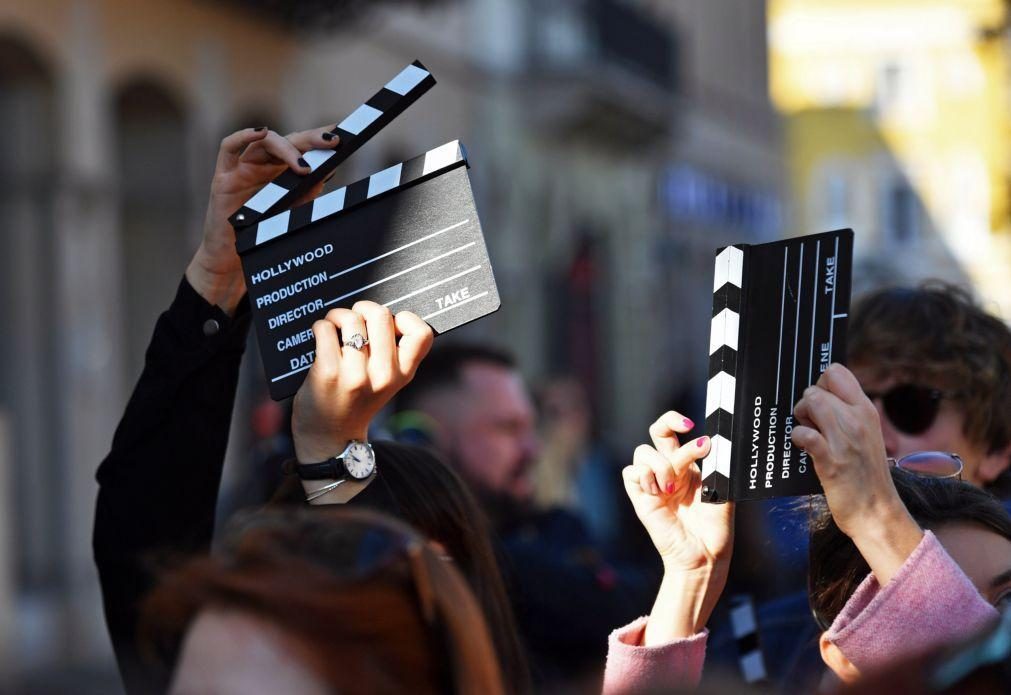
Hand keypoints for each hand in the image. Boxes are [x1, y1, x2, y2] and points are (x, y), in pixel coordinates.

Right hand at [185, 125, 339, 313]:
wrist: (235, 261)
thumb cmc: (264, 235)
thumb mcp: (293, 213)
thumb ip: (309, 192)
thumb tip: (330, 169)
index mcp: (283, 172)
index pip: (303, 147)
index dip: (320, 138)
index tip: (343, 135)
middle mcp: (264, 165)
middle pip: (287, 141)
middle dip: (311, 139)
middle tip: (332, 142)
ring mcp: (243, 168)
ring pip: (264, 142)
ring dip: (287, 148)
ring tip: (304, 167)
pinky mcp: (224, 177)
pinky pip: (228, 148)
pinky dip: (244, 135)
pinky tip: (261, 132)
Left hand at [291, 301, 433, 463]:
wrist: (329, 436)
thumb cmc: (356, 399)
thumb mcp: (388, 382)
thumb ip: (393, 353)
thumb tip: (380, 311)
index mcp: (403, 374)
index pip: (422, 332)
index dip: (404, 318)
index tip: (389, 325)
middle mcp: (384, 375)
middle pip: (381, 314)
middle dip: (363, 308)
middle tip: (354, 320)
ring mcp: (356, 374)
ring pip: (351, 319)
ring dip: (338, 316)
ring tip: (334, 327)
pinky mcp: (328, 373)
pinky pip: (326, 328)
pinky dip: (321, 326)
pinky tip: (321, 337)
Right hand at [622, 412, 734, 642]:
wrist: (706, 554)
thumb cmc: (716, 526)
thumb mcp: (721, 489)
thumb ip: (715, 464)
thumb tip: (713, 439)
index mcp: (687, 466)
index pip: (674, 433)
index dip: (676, 421)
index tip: (690, 425)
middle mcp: (669, 469)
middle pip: (656, 432)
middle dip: (667, 422)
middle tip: (686, 428)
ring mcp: (653, 482)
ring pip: (643, 452)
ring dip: (661, 464)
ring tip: (672, 487)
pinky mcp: (640, 498)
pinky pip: (631, 473)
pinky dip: (645, 477)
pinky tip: (659, 492)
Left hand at [792, 363, 922, 583]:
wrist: (876, 511)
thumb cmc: (864, 473)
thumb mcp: (864, 434)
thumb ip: (847, 413)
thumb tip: (819, 396)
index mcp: (866, 410)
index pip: (836, 372)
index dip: (820, 385)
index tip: (821, 405)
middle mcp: (857, 420)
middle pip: (818, 388)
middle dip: (807, 404)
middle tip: (813, 426)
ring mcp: (845, 440)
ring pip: (811, 403)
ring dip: (801, 419)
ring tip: (810, 436)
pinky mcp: (831, 461)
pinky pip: (805, 434)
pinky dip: (798, 439)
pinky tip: (806, 450)